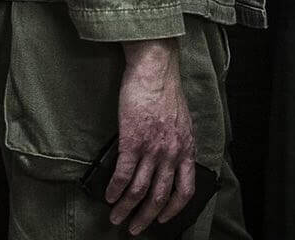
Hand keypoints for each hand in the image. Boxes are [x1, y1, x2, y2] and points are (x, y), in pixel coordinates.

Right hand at [110, 38, 196, 234]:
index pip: (185, 190)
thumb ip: (177, 143)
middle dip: (146, 217)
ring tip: (116, 217)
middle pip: (159, 196)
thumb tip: (169, 159)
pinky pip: (123, 174)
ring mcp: (152, 148)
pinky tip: (108, 196)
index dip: (173, 209)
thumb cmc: (166, 91)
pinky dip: (115, 189)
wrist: (155, 70)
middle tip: (134, 228)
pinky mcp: (132, 141)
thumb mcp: (182, 121)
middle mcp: (171, 153)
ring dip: (126, 208)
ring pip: (139, 190)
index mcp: (186, 149)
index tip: (164, 219)